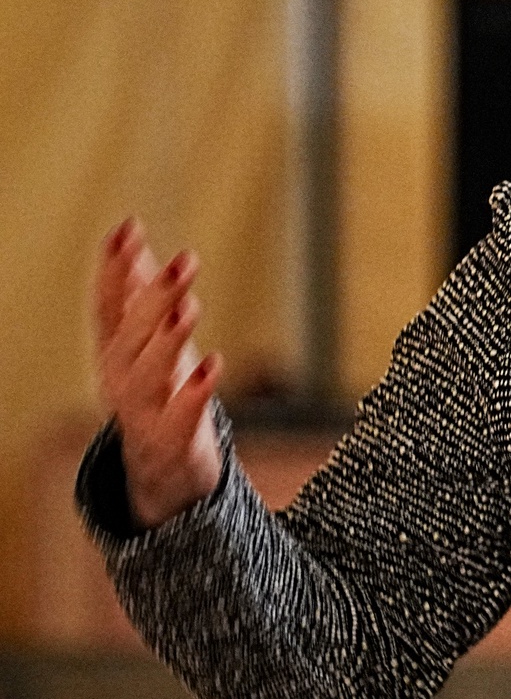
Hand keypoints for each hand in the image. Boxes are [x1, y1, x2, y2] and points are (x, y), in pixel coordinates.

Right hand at [92, 220, 223, 528]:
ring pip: (149, 374)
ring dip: (168, 341)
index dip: (116, 267)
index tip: (128, 228)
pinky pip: (179, 417)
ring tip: (188, 308)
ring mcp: (142, 411)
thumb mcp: (146, 339)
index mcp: (115, 349)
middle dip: (154, 296)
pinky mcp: (170, 441)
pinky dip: (193, 393)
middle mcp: (121, 377)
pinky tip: (213, 366)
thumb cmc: (160, 392)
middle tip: (183, 261)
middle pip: (132, 334)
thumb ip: (138, 290)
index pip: (109, 303)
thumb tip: (130, 234)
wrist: (163, 470)